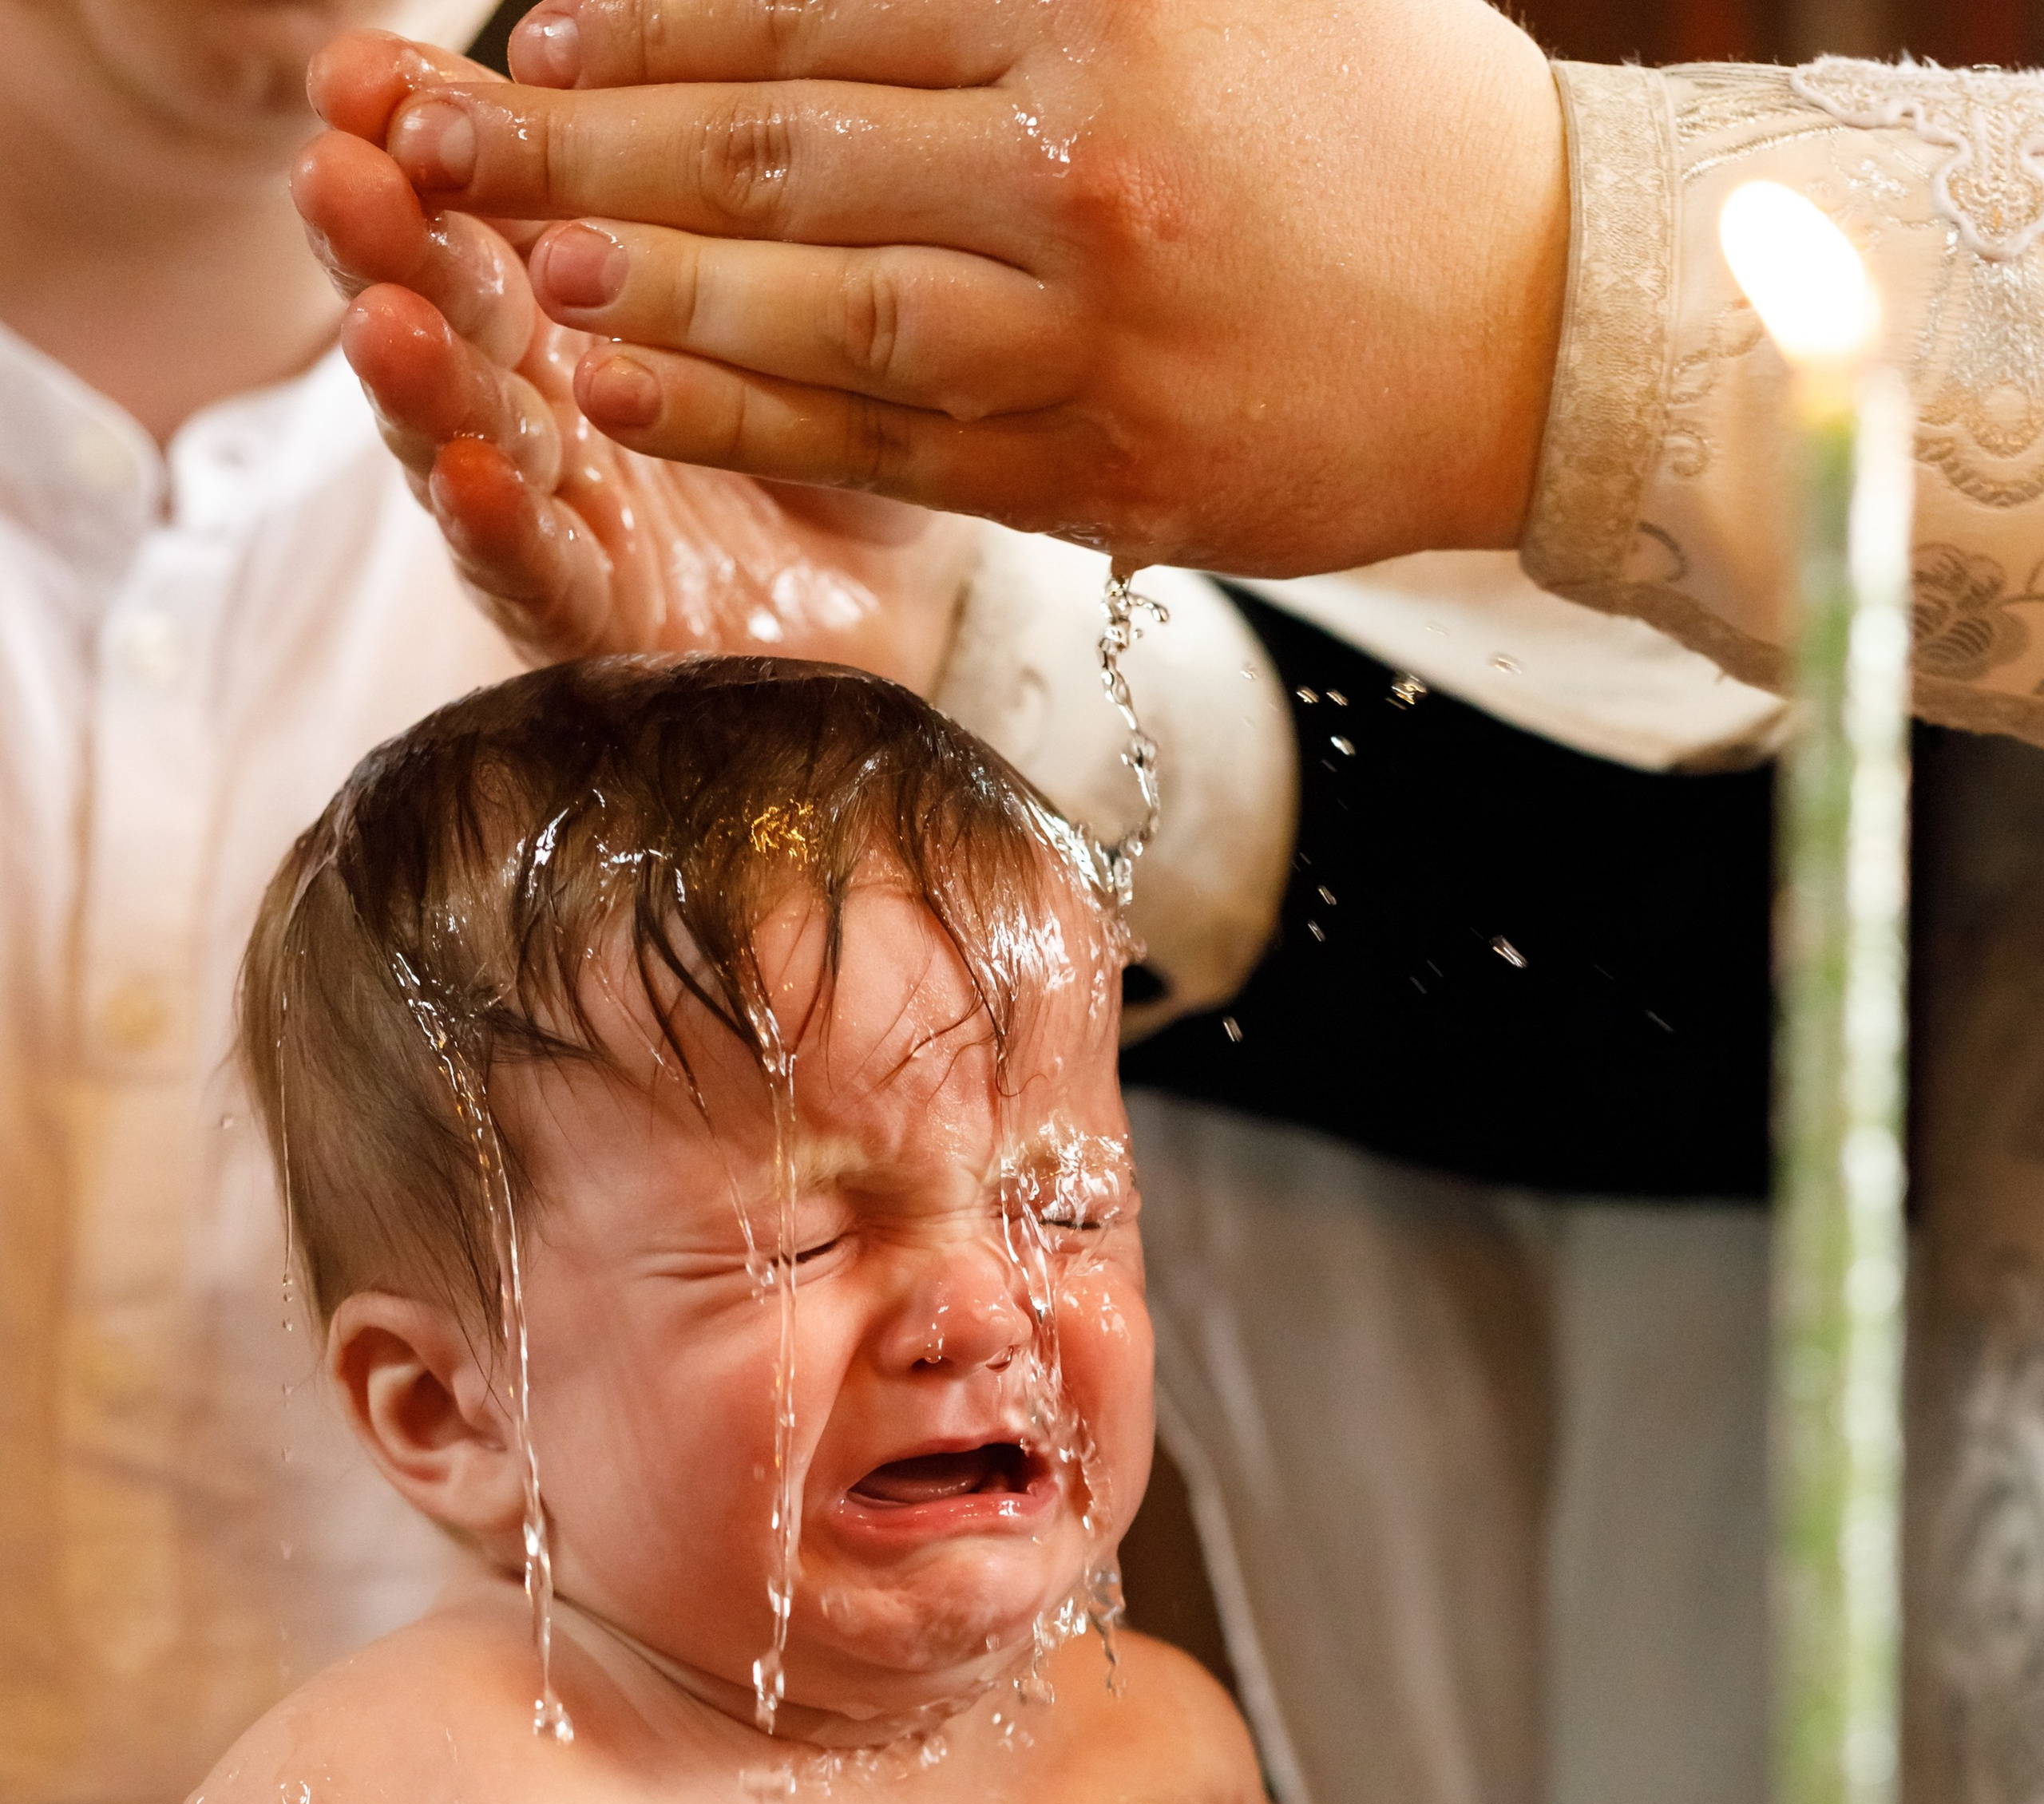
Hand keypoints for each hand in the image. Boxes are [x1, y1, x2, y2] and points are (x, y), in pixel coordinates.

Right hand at [293, 42, 974, 684]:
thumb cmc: (849, 421)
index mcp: (579, 291)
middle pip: (453, 308)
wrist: (900, 602)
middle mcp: (551, 397)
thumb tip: (607, 40)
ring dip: (421, 378)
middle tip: (338, 173)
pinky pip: (544, 573)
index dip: (418, 136)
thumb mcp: (794, 276)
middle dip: (385, 240)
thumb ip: (707, 185)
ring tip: (384, 321)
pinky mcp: (598, 623)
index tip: (362, 74)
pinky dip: (501, 527)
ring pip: (473, 437)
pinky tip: (470, 476)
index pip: (484, 201)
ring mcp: (565, 514)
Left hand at [316, 0, 1568, 573]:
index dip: (653, 17)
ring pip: (814, 307)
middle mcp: (1083, 160)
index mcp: (1111, 0)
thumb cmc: (1395, 119)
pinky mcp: (1103, 469)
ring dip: (643, 291)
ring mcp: (1090, 332)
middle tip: (426, 139)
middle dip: (581, 139)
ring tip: (507, 276)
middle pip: (778, 145)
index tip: (530, 21)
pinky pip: (887, 445)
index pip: (818, 1)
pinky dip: (746, 416)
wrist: (1558, 317)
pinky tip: (626, 395)